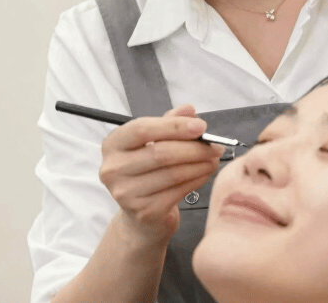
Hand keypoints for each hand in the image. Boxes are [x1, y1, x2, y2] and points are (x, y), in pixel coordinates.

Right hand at [100, 104, 224, 245]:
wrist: (141, 218)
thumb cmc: (147, 173)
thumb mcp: (152, 144)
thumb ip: (168, 124)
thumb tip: (189, 109)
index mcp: (112, 145)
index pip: (142, 129)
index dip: (174, 126)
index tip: (201, 126)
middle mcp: (113, 169)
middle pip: (160, 153)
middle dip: (194, 147)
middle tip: (215, 145)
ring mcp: (126, 193)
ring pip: (173, 173)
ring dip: (200, 164)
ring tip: (214, 158)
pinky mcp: (144, 211)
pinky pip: (179, 191)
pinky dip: (197, 180)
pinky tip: (206, 173)